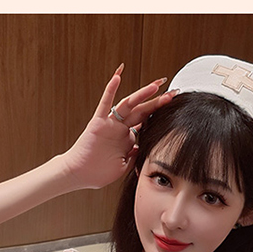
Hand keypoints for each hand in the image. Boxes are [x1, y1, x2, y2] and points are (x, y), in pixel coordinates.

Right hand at [60, 66, 175, 190]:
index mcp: (126, 138)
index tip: (174, 106)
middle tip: (173, 91)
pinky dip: (110, 90)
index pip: (146, 123)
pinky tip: (118, 76)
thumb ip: (134, 156)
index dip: (159, 115)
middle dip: (158, 101)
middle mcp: (119, 128)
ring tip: (156, 85)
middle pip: (142, 111)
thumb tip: (145, 148)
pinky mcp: (98, 123)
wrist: (78, 175)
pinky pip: (105, 104)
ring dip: (142, 94)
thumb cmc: (97, 173)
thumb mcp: (123, 167)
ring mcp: (109, 124)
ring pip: (128, 104)